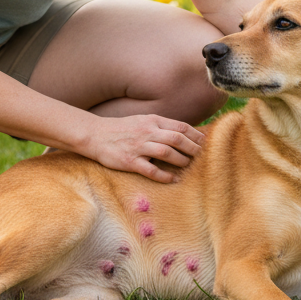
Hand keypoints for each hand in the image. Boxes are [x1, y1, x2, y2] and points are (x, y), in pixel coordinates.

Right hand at [82, 114, 204, 183]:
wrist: (95, 135)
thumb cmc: (122, 129)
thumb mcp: (143, 121)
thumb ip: (161, 126)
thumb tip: (183, 133)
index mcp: (152, 121)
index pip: (181, 126)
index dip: (196, 135)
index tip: (205, 142)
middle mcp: (147, 132)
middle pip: (177, 139)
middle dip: (193, 148)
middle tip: (202, 156)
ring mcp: (138, 147)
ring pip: (167, 153)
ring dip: (181, 160)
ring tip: (188, 165)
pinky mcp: (129, 161)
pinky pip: (151, 170)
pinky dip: (164, 176)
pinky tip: (173, 179)